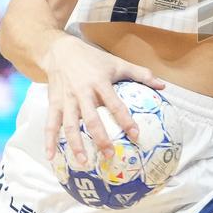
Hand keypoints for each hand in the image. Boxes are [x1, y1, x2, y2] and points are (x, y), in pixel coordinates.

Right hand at [42, 35, 165, 163]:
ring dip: (75, 144)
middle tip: (110, 155)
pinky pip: (50, 124)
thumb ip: (141, 74)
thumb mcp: (118, 63)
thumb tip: (164, 86)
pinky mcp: (54, 103)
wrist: (60, 50)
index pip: (115, 104)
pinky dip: (49, 141)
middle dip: (100, 138)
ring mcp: (66, 99)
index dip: (125, 120)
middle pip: (91, 119)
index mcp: (100, 83)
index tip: (136, 135)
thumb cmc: (94, 59)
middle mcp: (82, 93)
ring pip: (70, 125)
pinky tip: (51, 157)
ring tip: (83, 162)